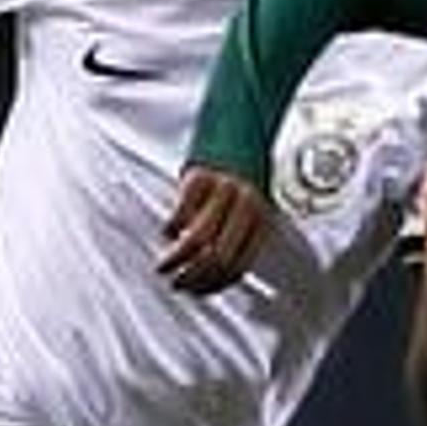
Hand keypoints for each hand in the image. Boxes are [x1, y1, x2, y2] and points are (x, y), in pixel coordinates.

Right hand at [158, 168, 272, 293]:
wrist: (235, 134)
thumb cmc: (240, 181)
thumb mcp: (251, 212)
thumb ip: (238, 241)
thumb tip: (211, 279)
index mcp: (262, 220)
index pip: (239, 266)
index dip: (215, 284)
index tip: (198, 291)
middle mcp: (246, 206)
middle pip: (218, 257)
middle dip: (194, 277)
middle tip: (178, 284)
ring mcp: (223, 191)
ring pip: (198, 240)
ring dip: (177, 260)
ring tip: (164, 268)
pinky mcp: (199, 178)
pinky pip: (181, 214)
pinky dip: (171, 230)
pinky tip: (167, 234)